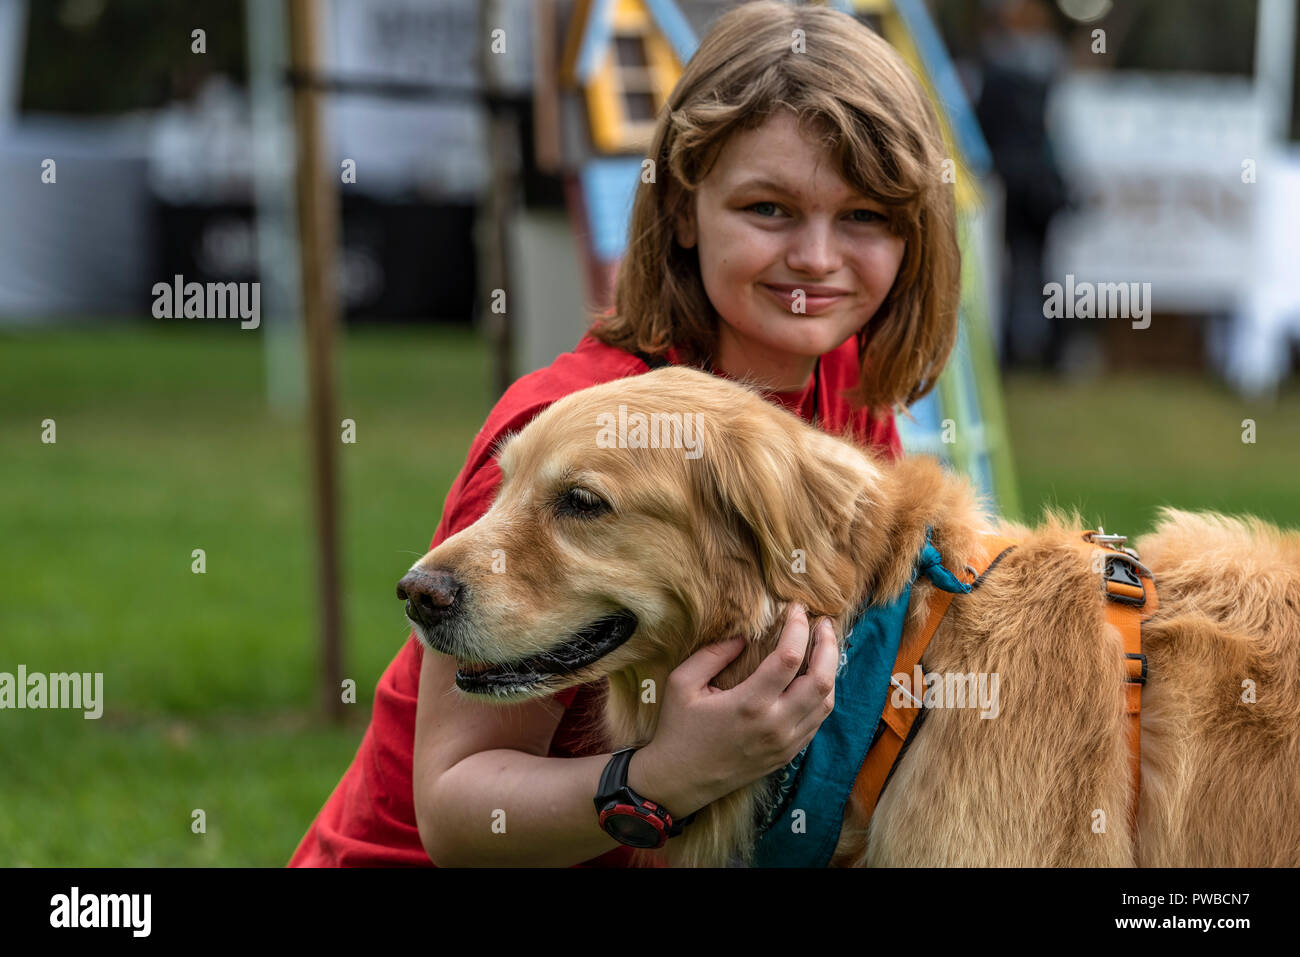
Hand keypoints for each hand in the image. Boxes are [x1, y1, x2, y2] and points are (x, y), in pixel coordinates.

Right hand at [627, 602, 837, 817]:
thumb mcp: (682, 684)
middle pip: (821, 680)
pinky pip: (817, 721)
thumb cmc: (678, 729)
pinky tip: (813, 678)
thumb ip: (712, 654)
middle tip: (822, 623)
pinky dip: (822, 695)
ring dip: (830, 670)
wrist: (679, 781)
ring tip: (822, 646)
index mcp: (749, 705)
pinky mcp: (786, 755)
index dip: (798, 628)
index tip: (795, 609)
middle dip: (827, 646)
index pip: (789, 658)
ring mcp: (785, 744)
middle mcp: (775, 726)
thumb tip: (745, 634)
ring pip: (826, 703)